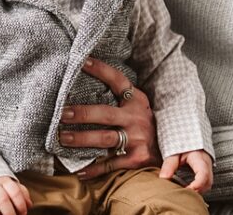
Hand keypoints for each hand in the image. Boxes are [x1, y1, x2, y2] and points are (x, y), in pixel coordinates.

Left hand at [60, 58, 159, 178]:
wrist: (172, 154)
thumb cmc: (146, 126)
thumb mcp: (138, 108)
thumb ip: (120, 99)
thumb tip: (85, 85)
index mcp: (137, 101)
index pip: (118, 80)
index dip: (101, 70)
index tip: (82, 62)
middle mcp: (137, 118)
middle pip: (105, 113)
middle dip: (82, 113)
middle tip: (61, 113)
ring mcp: (137, 139)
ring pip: (105, 138)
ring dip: (82, 139)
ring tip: (63, 138)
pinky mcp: (136, 159)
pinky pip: (110, 164)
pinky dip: (93, 168)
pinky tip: (79, 170)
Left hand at [160, 150, 212, 193]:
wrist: (189, 141)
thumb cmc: (182, 146)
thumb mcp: (174, 153)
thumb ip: (169, 165)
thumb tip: (163, 178)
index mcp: (200, 159)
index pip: (203, 174)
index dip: (197, 185)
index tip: (186, 190)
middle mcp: (207, 166)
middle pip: (207, 183)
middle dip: (196, 191)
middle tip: (182, 193)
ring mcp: (208, 170)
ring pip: (207, 185)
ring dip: (197, 191)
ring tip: (183, 192)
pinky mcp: (206, 174)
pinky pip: (205, 185)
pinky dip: (197, 189)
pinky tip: (187, 189)